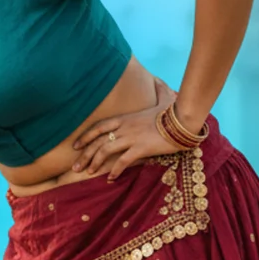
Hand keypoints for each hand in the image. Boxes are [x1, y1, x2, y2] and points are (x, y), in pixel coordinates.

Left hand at [70, 78, 184, 180]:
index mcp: (124, 118)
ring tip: (88, 172)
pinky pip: (123, 161)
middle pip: (97, 141)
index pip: (98, 127)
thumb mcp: (161, 100)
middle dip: (84, 154)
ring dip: (95, 162)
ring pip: (105, 151)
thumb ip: (157, 91)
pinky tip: (110, 178)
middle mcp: (124, 128)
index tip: (76, 146)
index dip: (85, 137)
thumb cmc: (173, 111)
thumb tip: (159, 81)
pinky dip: (115, 170)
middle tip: (75, 167)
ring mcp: (131, 138)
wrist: (183, 120)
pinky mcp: (141, 148)